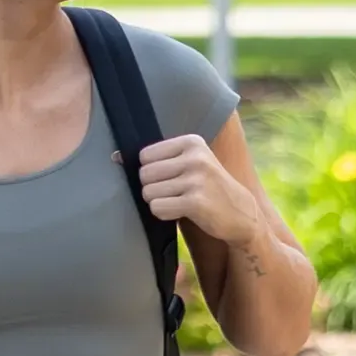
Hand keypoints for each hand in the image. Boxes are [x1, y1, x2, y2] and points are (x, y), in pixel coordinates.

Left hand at [135, 135, 266, 243]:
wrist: (241, 213)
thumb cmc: (207, 187)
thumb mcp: (190, 163)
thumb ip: (159, 158)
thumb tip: (114, 156)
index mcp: (191, 142)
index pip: (145, 156)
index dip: (151, 172)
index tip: (170, 178)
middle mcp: (194, 157)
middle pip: (144, 174)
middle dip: (152, 188)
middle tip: (174, 193)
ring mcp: (196, 179)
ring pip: (149, 193)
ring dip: (159, 202)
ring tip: (180, 202)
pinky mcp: (196, 202)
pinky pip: (158, 208)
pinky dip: (164, 214)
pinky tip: (182, 212)